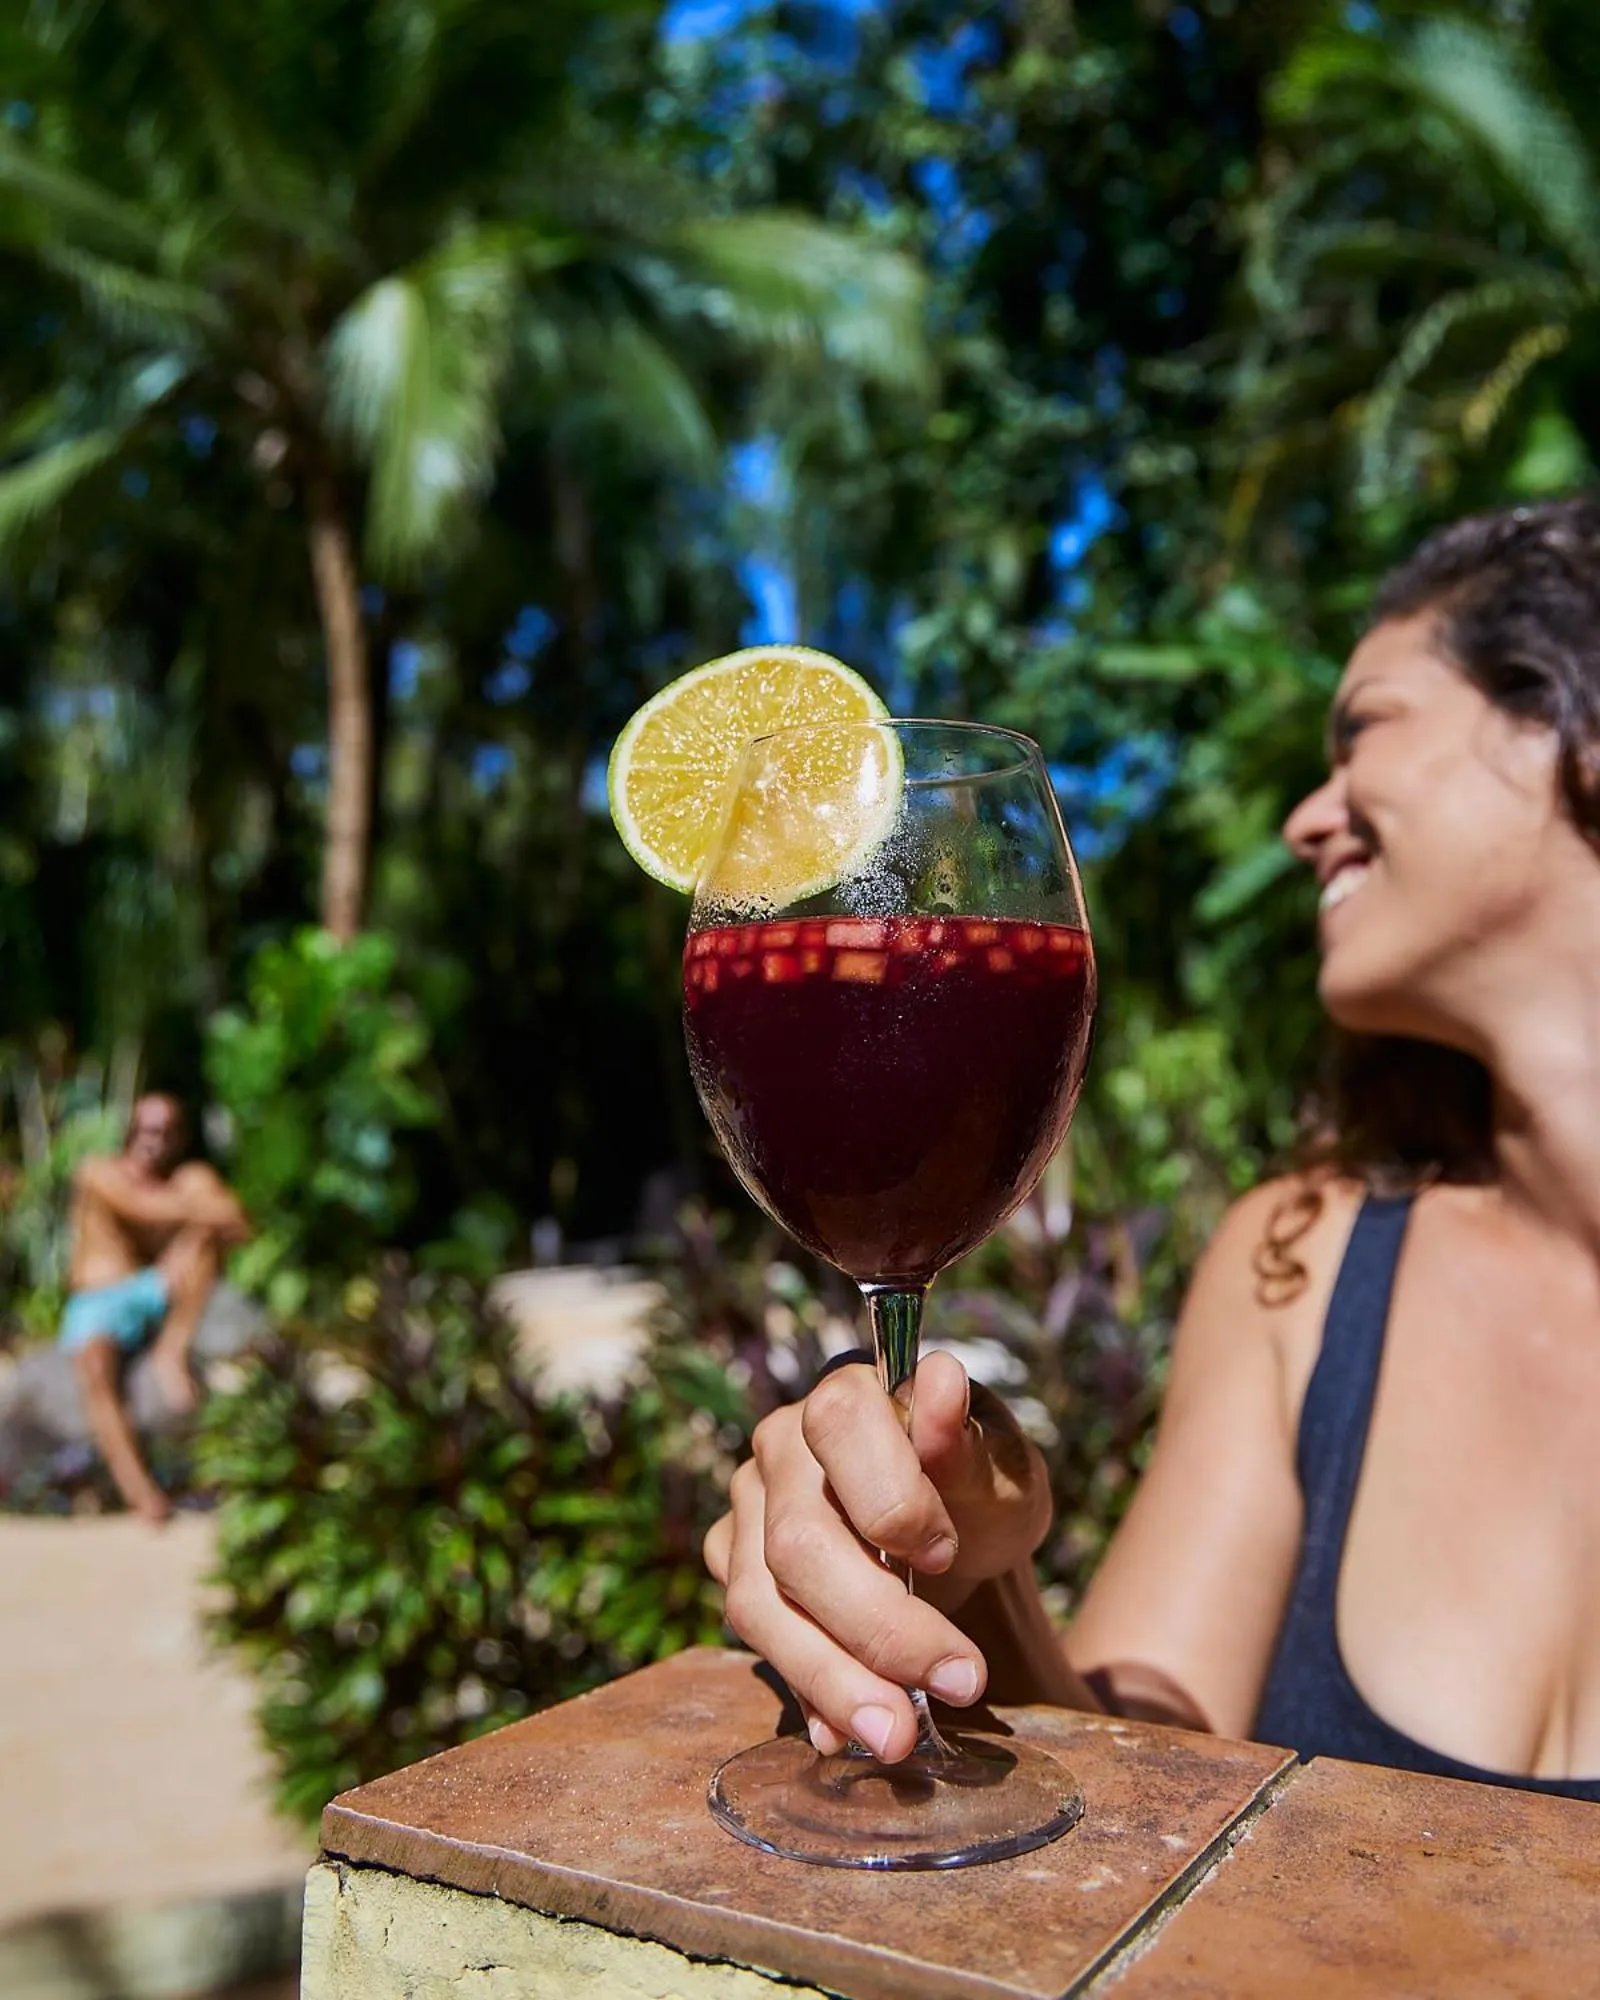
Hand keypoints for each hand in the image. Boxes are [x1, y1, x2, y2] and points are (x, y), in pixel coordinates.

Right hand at [703, 1353, 1052, 1763]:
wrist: (957, 1542)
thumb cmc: (978, 1493)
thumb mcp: (1000, 1472)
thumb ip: (965, 1442)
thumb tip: (942, 1381)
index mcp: (847, 1394)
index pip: (840, 1424)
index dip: (891, 1497)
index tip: (949, 1554)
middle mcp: (780, 1446)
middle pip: (798, 1540)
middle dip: (879, 1625)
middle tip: (958, 1682)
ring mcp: (748, 1511)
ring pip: (761, 1603)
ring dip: (836, 1679)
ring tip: (900, 1738)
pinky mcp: (737, 1570)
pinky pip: (755, 1643)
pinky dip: (810, 1693)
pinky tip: (855, 1729)